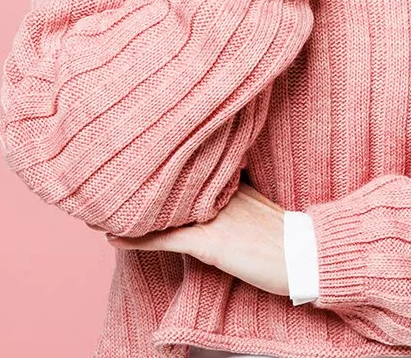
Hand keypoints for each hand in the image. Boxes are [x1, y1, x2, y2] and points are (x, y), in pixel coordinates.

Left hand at [104, 181, 289, 296]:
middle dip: (142, 182)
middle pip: (172, 184)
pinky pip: (163, 240)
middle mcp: (219, 194)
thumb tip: (221, 191)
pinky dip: (136, 241)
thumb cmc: (290, 237)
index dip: (164, 165)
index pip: (192, 167)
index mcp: (233, 181)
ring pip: (163, 210)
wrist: (307, 256)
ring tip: (103, 207)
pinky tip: (114, 239)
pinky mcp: (209, 244)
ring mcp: (212, 218)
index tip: (140, 155)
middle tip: (112, 175)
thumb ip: (239, 193)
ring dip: (133, 211)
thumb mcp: (262, 204)